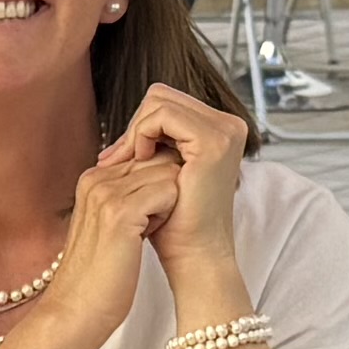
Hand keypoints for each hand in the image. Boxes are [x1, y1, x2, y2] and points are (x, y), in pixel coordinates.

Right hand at [46, 130, 184, 323]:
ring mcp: (106, 193)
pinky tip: (150, 236)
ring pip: (166, 173)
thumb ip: (128, 199)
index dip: (160, 183)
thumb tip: (164, 182)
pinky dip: (169, 214)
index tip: (154, 215)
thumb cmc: (98, 277)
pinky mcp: (121, 212)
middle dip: (168, 189)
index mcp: (92, 180)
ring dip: (169, 202)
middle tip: (154, 225)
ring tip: (148, 232)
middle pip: (157, 159)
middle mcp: (96, 180)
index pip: (144, 157)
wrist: (76, 310)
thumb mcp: (111, 228)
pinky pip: (168, 191)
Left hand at [99, 80, 253, 261]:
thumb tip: (121, 134)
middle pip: (162, 96)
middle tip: (119, 160)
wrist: (193, 253)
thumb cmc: (175, 220)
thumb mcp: (162, 172)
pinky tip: (140, 161)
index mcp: (220, 129)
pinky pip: (163, 115)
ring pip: (160, 101)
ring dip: (136, 132)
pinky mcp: (214, 141)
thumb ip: (153, 144)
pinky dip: (143, 135)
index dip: (139, 125)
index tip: (120, 157)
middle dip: (135, 126)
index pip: (167, 102)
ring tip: (131, 164)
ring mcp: (225, 131)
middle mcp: (229, 125)